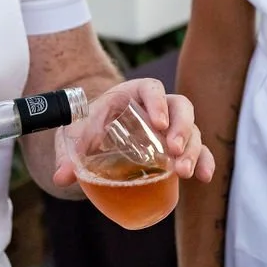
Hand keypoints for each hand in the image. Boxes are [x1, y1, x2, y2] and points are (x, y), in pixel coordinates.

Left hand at [51, 77, 215, 189]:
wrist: (95, 136)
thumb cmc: (87, 127)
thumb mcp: (74, 136)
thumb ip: (67, 154)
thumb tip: (62, 177)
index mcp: (132, 94)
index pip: (152, 89)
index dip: (158, 103)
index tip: (158, 123)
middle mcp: (157, 108)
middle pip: (181, 107)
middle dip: (182, 128)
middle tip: (174, 150)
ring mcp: (171, 128)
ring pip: (193, 129)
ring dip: (193, 149)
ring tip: (184, 172)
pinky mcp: (177, 148)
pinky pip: (198, 150)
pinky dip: (204, 161)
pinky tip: (205, 176)